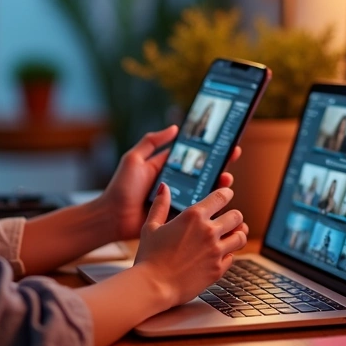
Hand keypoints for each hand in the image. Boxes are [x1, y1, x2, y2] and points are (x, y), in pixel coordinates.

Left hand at [100, 126, 241, 240]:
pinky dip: (210, 206)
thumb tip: (175, 127)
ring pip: (204, 192)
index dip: (208, 150)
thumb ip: (152, 141)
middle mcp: (175, 184)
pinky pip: (197, 211)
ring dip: (218, 184)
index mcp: (166, 168)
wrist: (113, 218)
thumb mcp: (134, 159)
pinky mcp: (178, 217)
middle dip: (219, 164)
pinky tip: (220, 200)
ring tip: (226, 178)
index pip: (192, 156)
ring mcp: (178, 200)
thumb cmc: (121, 187)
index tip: (223, 141)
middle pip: (203, 173)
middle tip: (233, 155)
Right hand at [132, 184, 247, 308]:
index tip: (226, 195)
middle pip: (236, 216)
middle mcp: (209, 231)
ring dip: (237, 234)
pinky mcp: (218, 269)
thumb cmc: (149, 257)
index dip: (226, 194)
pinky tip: (220, 254)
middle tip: (228, 219)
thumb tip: (164, 187)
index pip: (221, 197)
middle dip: (233, 216)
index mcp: (193, 216)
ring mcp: (216, 251)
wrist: (153, 286)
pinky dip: (228, 254)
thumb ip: (160, 205)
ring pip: (241, 236)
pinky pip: (233, 257)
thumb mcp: (151, 227)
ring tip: (231, 235)